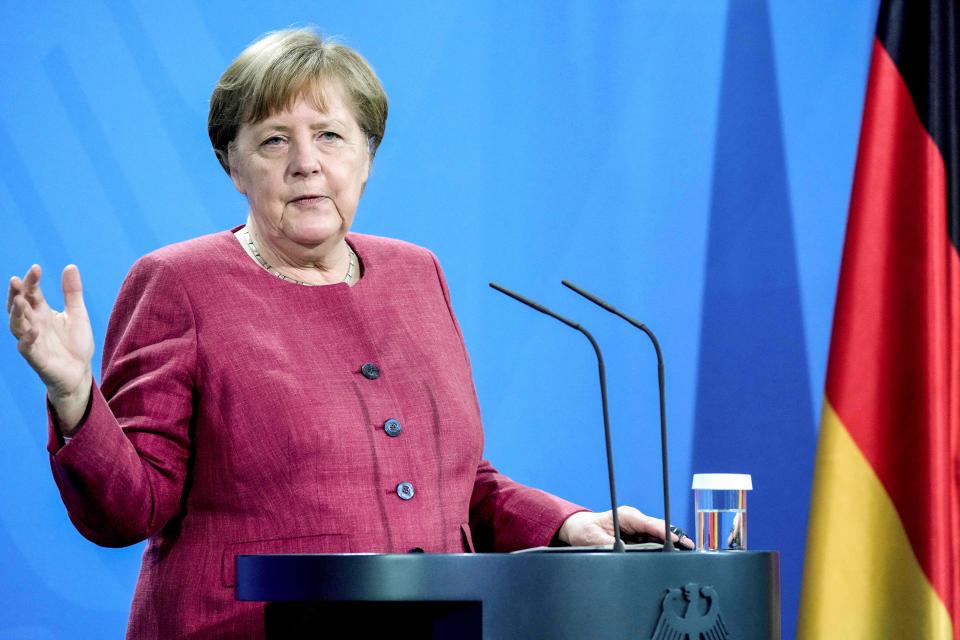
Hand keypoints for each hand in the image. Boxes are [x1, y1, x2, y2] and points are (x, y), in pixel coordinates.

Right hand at [8, 264, 93, 431]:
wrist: (80, 371)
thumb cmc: (75, 343)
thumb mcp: (77, 313)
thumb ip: (72, 292)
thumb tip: (70, 266)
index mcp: (42, 313)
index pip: (32, 293)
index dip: (32, 281)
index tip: (36, 268)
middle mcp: (33, 324)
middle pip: (19, 307)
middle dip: (17, 294)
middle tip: (17, 280)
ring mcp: (32, 341)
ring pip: (17, 326)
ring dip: (16, 314)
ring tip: (19, 300)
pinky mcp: (36, 358)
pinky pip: (27, 348)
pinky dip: (28, 339)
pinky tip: (33, 330)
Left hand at [557, 506, 694, 548]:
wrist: (580, 528)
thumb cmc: (586, 530)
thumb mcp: (593, 538)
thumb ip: (609, 544)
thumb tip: (622, 550)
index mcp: (626, 516)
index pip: (649, 523)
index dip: (663, 531)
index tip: (675, 539)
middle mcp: (635, 520)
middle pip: (659, 528)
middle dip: (674, 537)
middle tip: (690, 547)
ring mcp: (638, 527)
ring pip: (659, 534)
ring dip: (671, 542)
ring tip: (687, 551)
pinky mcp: (638, 535)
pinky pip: (654, 540)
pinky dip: (664, 546)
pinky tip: (674, 554)